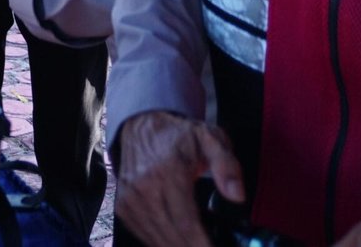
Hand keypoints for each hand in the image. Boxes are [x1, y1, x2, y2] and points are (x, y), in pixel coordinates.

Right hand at [116, 110, 244, 246]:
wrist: (142, 126)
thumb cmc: (179, 135)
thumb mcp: (211, 139)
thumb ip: (227, 165)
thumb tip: (237, 196)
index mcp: (167, 172)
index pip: (186, 223)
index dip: (202, 245)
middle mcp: (143, 187)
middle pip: (172, 237)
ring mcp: (130, 198)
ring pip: (156, 239)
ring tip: (197, 245)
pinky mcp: (123, 205)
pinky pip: (143, 234)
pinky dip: (160, 242)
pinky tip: (176, 242)